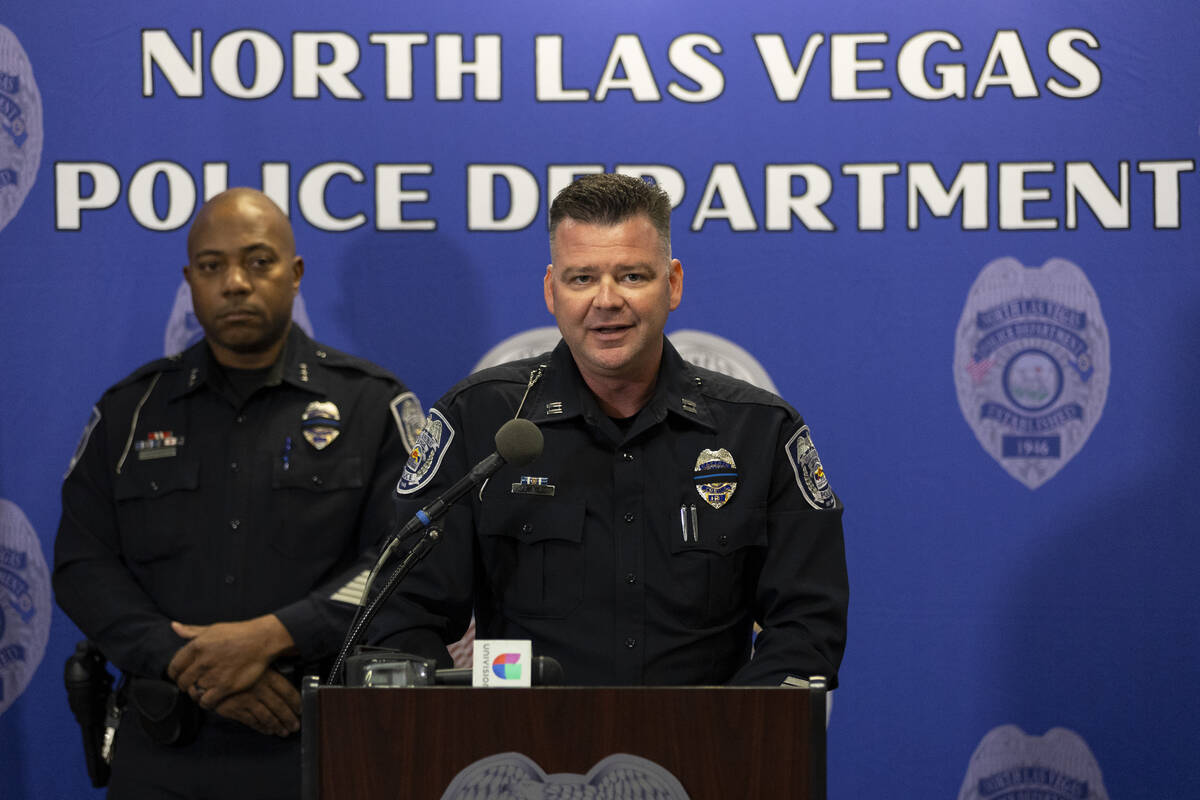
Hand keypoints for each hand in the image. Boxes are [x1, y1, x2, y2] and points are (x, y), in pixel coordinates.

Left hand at [167, 614, 294, 708]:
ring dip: (198, 693)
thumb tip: (174, 626)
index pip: (173, 667)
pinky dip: (207, 702)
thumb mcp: (213, 628)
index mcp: (197, 645)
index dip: (175, 674)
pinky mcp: (226, 686)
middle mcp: (203, 661)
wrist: (263, 640)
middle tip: (194, 683)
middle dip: (186, 684)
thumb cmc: (238, 633)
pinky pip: (207, 701)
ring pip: (194, 692)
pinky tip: (212, 697)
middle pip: (182, 682)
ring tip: (204, 689)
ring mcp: (214, 675)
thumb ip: (191, 631)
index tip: (181, 675)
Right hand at [212, 669, 301, 736]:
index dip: (295, 702)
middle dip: (289, 718)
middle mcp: (258, 688)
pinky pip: (252, 721)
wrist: (207, 674)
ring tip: (284, 732)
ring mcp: (246, 699)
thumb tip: (286, 690)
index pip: (286, 690)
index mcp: (266, 675)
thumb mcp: (255, 667)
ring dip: (277, 725)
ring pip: (266, 716)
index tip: (300, 710)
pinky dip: (262, 727)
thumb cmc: (235, 669)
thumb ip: (269, 677)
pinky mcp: (234, 709)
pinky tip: (268, 730)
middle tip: (295, 726)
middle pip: (279, 706)